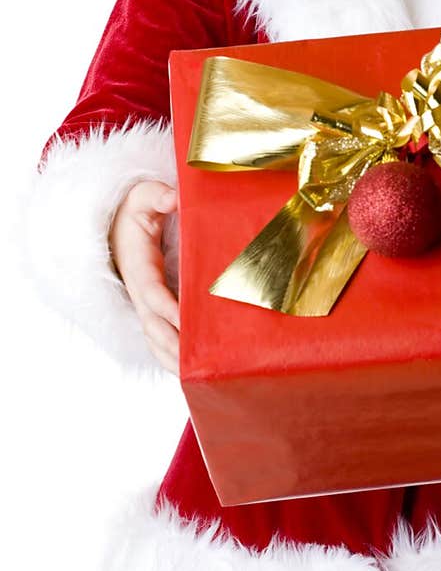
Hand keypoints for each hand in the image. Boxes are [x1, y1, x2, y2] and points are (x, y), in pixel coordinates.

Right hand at [109, 180, 179, 374]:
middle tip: (194, 362)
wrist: (115, 225)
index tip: (185, 320)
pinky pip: (159, 336)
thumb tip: (174, 198)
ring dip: (171, 357)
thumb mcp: (143, 196)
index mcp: (139, 266)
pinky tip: (189, 370)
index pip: (152, 292)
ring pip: (155, 337)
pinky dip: (170, 355)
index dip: (168, 307)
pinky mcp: (151, 308)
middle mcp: (139, 290)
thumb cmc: (134, 211)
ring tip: (195, 375)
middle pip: (153, 325)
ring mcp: (143, 302)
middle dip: (172, 344)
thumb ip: (157, 196)